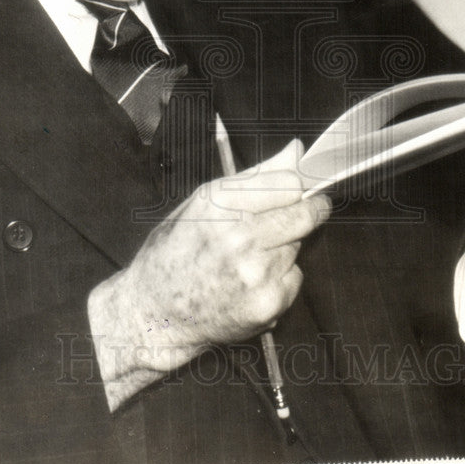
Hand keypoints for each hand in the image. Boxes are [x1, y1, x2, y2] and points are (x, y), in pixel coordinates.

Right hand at [88, 140, 330, 407]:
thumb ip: (256, 175)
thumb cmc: (175, 252)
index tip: (301, 189)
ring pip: (297, 245)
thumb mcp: (204, 202)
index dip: (299, 185)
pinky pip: (294, 277)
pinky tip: (251, 281)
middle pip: (304, 214)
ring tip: (250, 256)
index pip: (289, 184)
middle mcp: (238, 237)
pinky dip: (281, 278)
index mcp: (219, 204)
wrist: (155, 313)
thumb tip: (296, 150)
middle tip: (301, 214)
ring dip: (285, 247)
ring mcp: (255, 273)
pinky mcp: (267, 303)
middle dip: (309, 211)